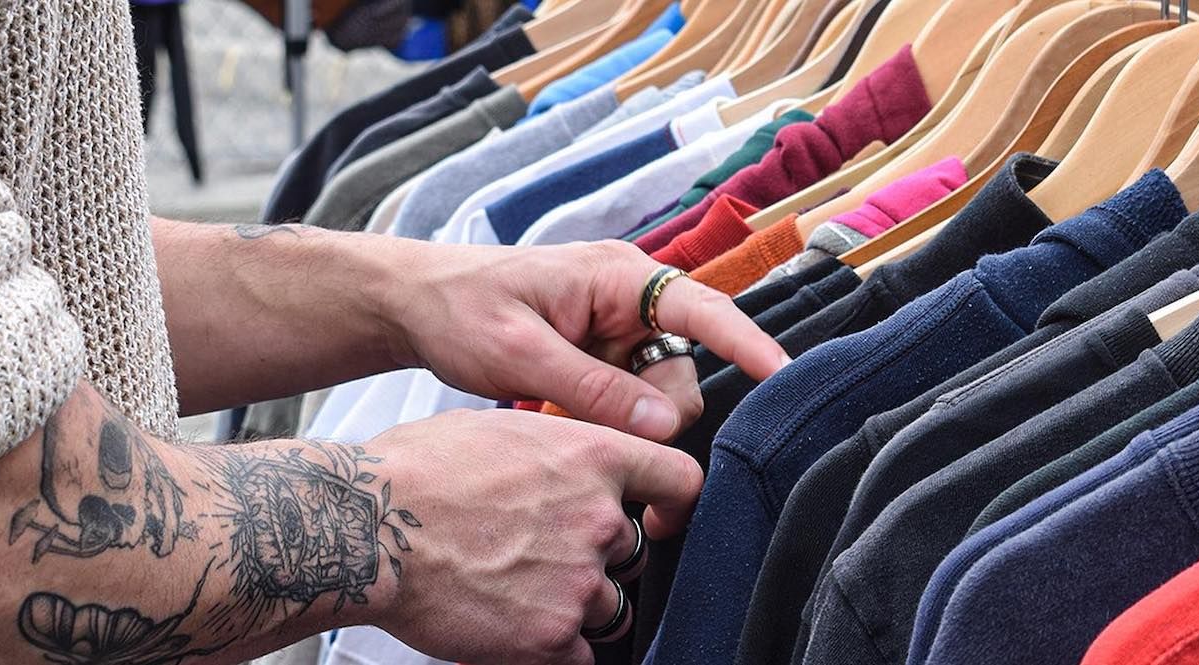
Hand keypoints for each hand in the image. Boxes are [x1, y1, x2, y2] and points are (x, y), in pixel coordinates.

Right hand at [373, 408, 703, 664]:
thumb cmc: (417, 471)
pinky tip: (513, 626)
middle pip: (632, 551)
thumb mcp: (499, 431)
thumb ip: (553, 452)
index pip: (680, 480)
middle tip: (543, 554)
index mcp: (591, 458)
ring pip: (608, 606)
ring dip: (575, 604)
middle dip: (596, 557)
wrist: (370, 528)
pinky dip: (553, 647)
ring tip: (518, 590)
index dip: (674, 503)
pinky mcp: (550, 638)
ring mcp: (579, 583)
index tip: (661, 516)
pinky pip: (580, 654)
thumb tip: (562, 464)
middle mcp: (597, 520)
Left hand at [381, 240, 789, 440]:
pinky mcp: (603, 358)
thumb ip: (594, 389)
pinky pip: (630, 400)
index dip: (748, 344)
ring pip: (658, 393)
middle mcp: (630, 300)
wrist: (414, 307)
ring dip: (624, 418)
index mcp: (618, 277)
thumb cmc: (461, 309)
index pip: (703, 308)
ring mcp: (617, 331)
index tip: (784, 375)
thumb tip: (665, 424)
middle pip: (682, 369)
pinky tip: (560, 415)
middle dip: (653, 409)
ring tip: (556, 413)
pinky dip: (608, 418)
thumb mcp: (521, 351)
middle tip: (589, 423)